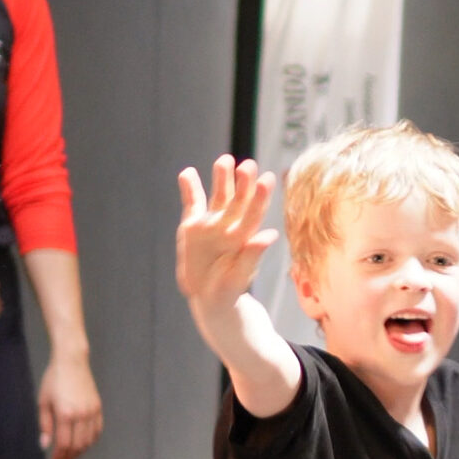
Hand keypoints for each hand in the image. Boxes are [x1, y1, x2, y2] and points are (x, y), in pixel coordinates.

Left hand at [36, 354, 102, 458]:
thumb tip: (44, 445)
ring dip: (79, 453)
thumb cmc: (53, 380)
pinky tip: (82, 446)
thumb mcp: (43, 402)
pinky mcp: (98, 408)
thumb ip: (44, 425)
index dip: (58, 458)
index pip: (64, 444)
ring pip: (89, 441)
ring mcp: (92, 411)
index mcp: (65, 413)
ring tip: (70, 458)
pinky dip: (90, 441)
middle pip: (78, 446)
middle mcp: (82, 414)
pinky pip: (97, 431)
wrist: (72, 362)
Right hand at [176, 155, 278, 314]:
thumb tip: (271, 235)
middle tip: (247, 165)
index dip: (260, 197)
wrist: (209, 298)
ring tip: (224, 160)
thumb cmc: (229, 290)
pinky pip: (192, 204)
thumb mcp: (239, 276)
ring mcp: (212, 224)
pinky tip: (187, 173)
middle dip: (242, 183)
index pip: (254, 213)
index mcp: (245, 237)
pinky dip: (189, 189)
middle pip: (238, 200)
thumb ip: (253, 255)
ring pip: (218, 196)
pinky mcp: (193, 226)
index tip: (266, 180)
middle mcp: (230, 226)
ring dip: (221, 179)